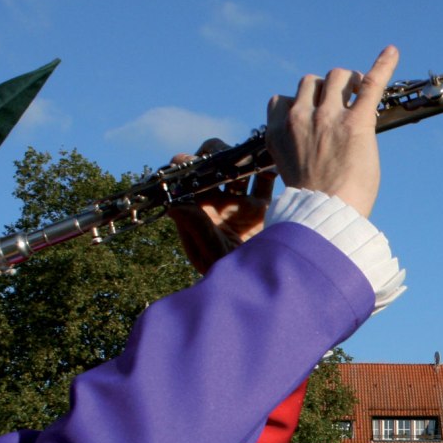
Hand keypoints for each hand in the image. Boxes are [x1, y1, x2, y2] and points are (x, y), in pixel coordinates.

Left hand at [167, 140, 276, 274]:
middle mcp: (218, 205)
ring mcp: (241, 204)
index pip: (186, 183)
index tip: (189, 159)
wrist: (266, 288)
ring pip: (239, 169)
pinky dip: (268, 166)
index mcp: (199, 214)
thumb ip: (197, 228)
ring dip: (242, 157)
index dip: (185, 167)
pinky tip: (269, 161)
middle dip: (216, 155)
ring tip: (248, 154)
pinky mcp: (263, 207)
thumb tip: (174, 204)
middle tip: (226, 156)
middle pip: (212, 168)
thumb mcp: (213, 255)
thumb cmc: (234, 277)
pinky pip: (265, 180)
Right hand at [265, 46, 397, 219]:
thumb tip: (311, 145)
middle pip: (310, 82)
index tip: (312, 115)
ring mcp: (327, 117)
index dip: (299, 105)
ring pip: (336, 76)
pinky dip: (383, 65)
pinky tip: (392, 52)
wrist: (325, 217)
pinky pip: (371, 84)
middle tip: (343, 102)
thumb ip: (296, 148)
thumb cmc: (312, 203)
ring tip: (360, 92)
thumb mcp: (290, 170)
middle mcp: (299, 118)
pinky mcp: (356, 122)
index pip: (281, 100)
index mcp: (278, 132)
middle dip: (326, 89)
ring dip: (348, 81)